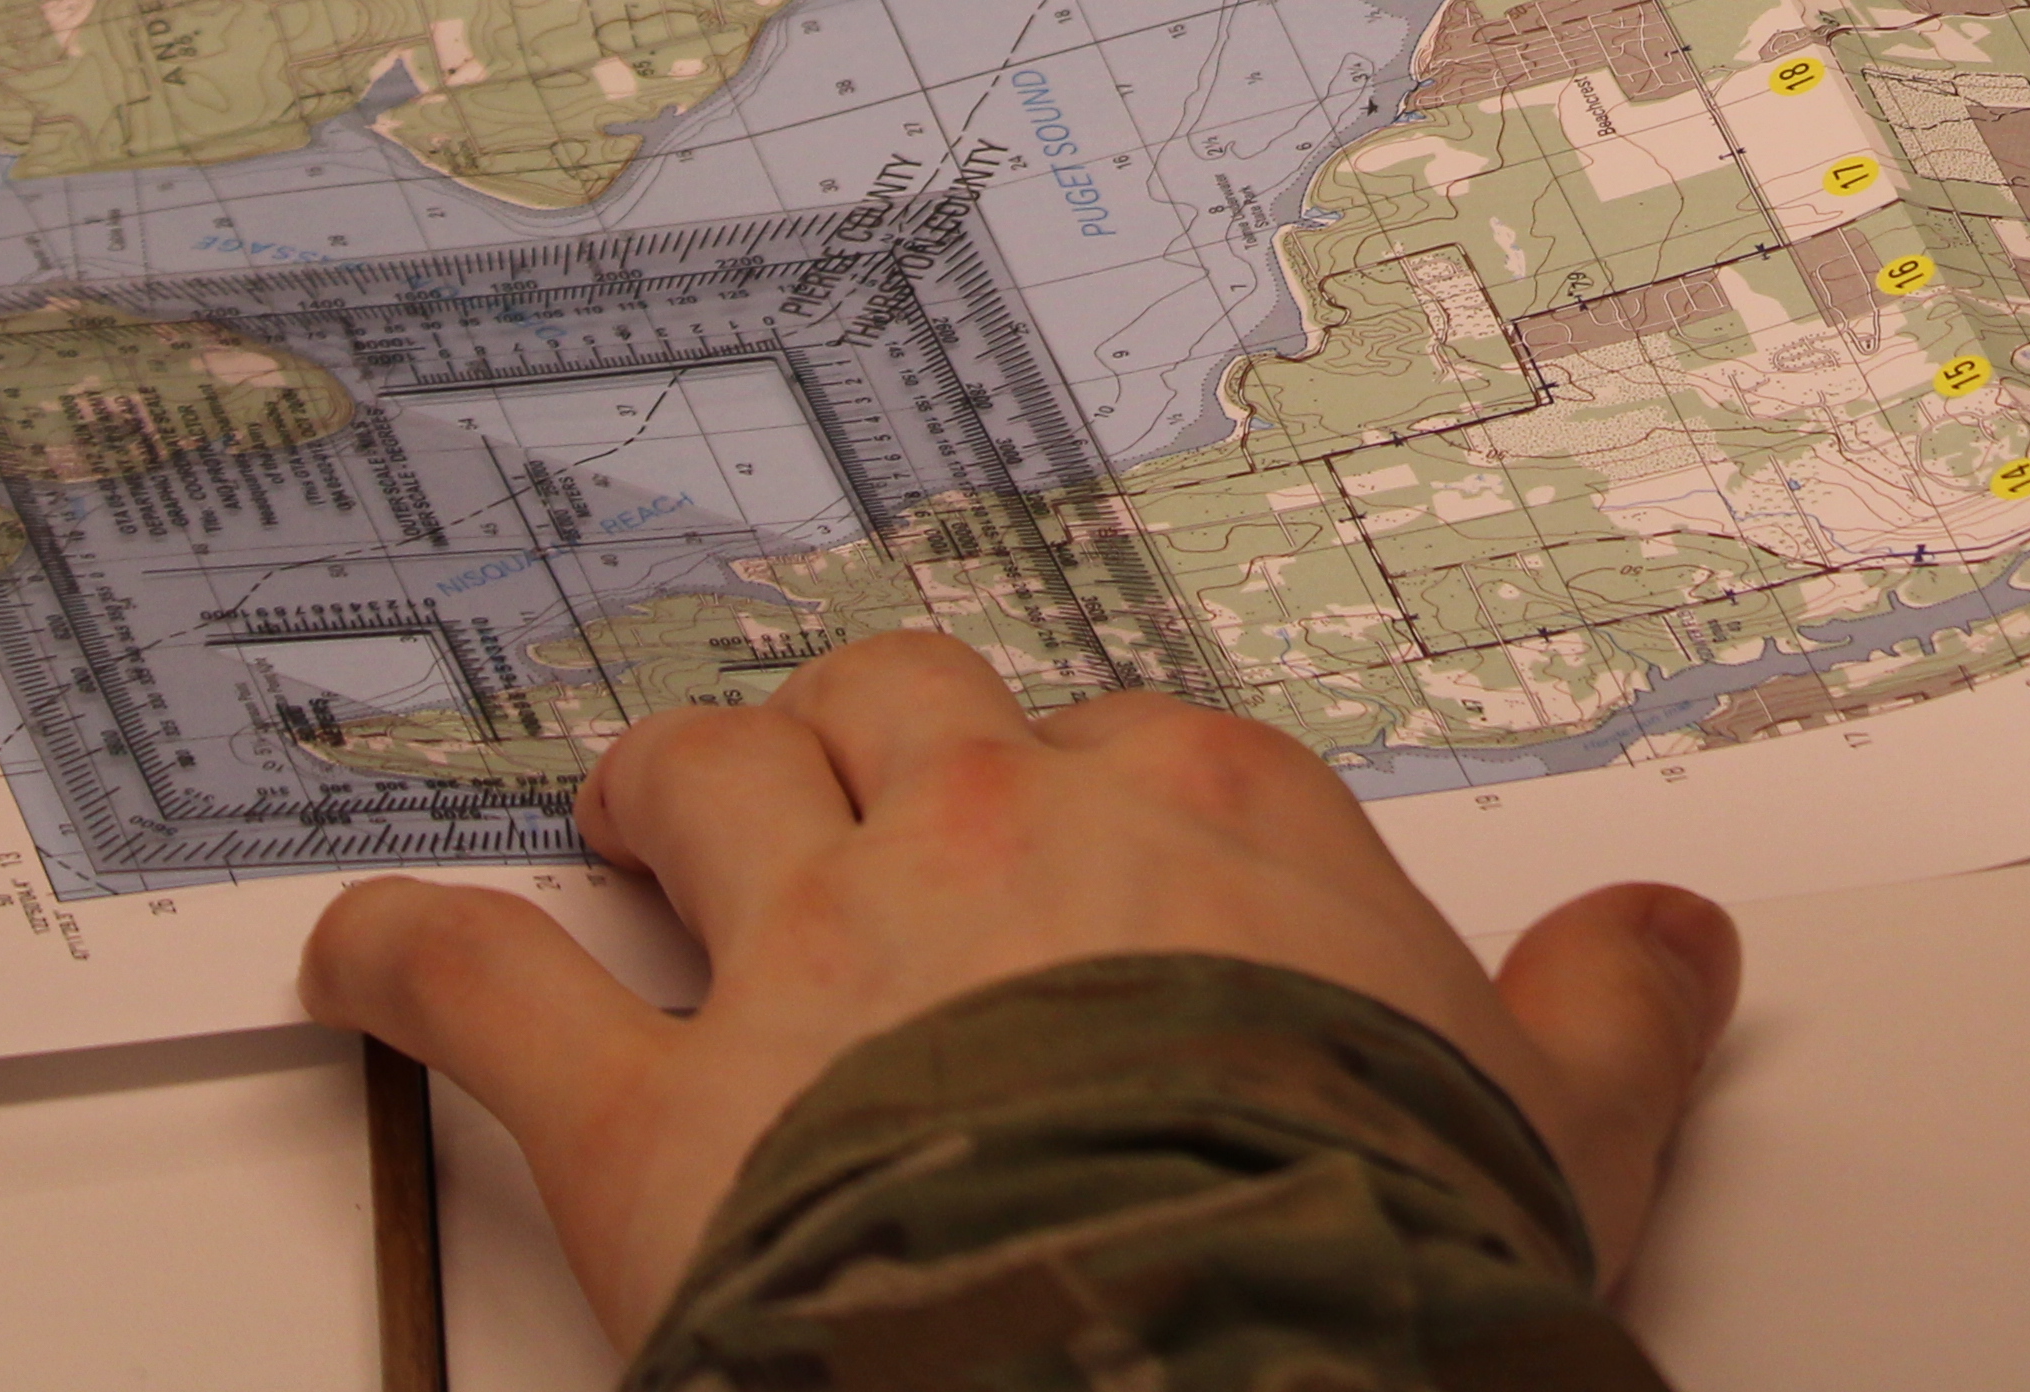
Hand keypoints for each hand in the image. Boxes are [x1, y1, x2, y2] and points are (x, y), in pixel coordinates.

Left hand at [305, 633, 1743, 1349]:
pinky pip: (482, 986)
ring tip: (623, 814)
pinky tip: (353, 957)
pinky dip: (399, 959)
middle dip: (850, 739)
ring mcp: (805, 955)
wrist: (1206, 1382)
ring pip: (689, 786)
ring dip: (646, 794)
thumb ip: (1606, 1008)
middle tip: (826, 778)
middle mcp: (985, 833)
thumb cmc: (1372, 1254)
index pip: (1107, 736)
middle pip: (886, 705)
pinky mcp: (645, 1111)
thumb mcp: (1556, 1123)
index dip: (1073, 789)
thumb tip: (1676, 939)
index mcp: (1200, 811)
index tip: (1064, 832)